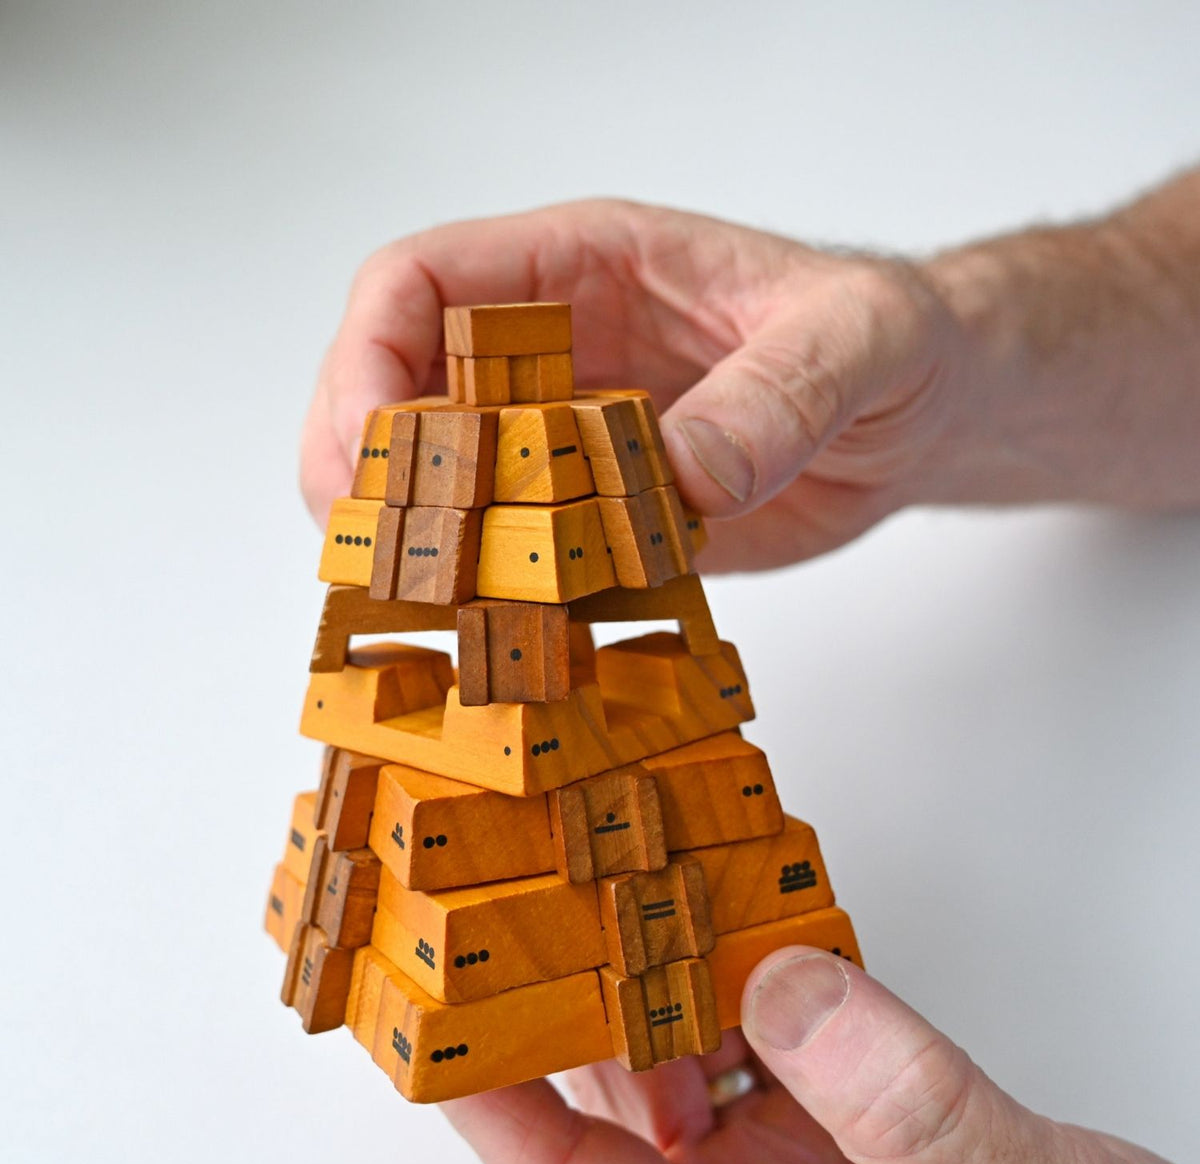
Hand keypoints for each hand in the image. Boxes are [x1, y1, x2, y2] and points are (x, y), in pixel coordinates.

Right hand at [300, 199, 970, 568]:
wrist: (920, 411)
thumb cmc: (888, 337)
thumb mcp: (855, 340)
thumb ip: (777, 393)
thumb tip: (684, 473)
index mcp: (583, 268)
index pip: (418, 283)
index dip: (366, 360)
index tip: (374, 453)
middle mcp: (554, 350)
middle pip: (394, 390)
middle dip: (363, 468)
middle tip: (381, 553)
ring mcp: (567, 437)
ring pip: (438, 479)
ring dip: (417, 542)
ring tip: (432, 603)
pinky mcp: (597, 514)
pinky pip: (514, 549)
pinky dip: (493, 593)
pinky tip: (506, 633)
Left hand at [442, 949, 1197, 1163]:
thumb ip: (910, 1114)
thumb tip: (793, 992)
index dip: (498, 1093)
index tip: (449, 1007)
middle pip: (618, 1098)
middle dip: (584, 992)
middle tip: (548, 889)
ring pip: (692, 1054)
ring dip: (669, 972)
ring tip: (639, 882)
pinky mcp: (849, 1126)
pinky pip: (777, 1036)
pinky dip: (760, 973)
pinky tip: (753, 922)